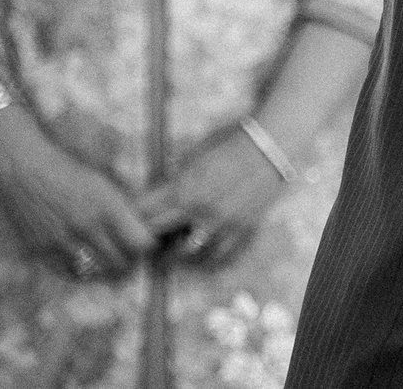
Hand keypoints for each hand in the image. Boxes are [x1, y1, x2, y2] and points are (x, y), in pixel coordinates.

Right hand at [0, 117, 154, 280]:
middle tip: (132, 259)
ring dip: (108, 272)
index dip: (148, 246)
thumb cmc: (70, 173)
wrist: (27, 172)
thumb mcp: (105, 185)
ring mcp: (61, 242)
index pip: (140, 243)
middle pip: (119, 263)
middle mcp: (85, 227)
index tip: (148, 244)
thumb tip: (144, 230)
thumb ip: (123, 209)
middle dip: (130, 263)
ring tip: (114, 267)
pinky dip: (83, 274)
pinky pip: (68, 273)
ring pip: (96, 272)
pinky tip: (90, 268)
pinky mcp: (41, 251)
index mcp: (107, 207)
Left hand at [134, 125, 287, 269]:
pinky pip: (221, 257)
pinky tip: (201, 260)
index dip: (131, 215)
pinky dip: (208, 262)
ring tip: (170, 253)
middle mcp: (201, 211)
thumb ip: (175, 180)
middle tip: (142, 236)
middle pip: (158, 235)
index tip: (128, 216)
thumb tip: (157, 198)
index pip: (142, 212)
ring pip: (188, 255)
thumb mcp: (195, 156)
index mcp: (185, 188)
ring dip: (174, 256)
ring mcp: (224, 223)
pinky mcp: (244, 229)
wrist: (274, 143)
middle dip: (145, 235)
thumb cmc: (232, 141)